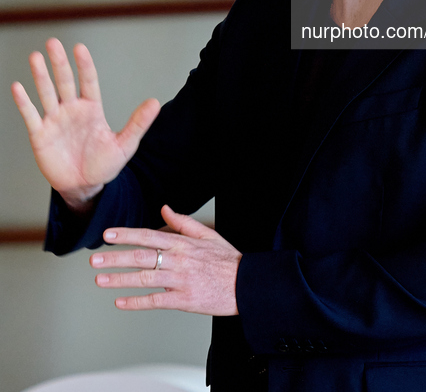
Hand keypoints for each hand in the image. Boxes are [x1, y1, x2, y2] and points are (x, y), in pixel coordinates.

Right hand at [11, 38, 159, 209]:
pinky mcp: (40, 135)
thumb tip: (155, 103)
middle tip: (53, 42)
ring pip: (46, 93)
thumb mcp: (125, 145)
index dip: (84, 65)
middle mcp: (72, 109)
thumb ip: (138, 124)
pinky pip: (31, 115)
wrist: (84, 187)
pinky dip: (24, 102)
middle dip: (59, 63)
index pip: (88, 82)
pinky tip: (18, 87)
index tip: (80, 48)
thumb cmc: (104, 165)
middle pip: (65, 81)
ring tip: (35, 57)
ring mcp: (55, 120)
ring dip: (41, 76)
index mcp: (92, 108)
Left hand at [90, 205, 240, 315]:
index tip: (108, 235)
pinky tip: (121, 302)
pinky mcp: (183, 300)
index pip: (148, 235)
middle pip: (141, 257)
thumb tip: (165, 208)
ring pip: (143, 279)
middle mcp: (178, 260)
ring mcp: (179, 281)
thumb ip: (183, 222)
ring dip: (119, 279)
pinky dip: (136, 302)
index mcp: (182, 243)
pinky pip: (154, 301)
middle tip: (95, 260)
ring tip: (100, 279)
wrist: (244, 285)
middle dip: (115, 258)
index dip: (126, 235)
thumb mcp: (208, 234)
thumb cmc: (226, 261)